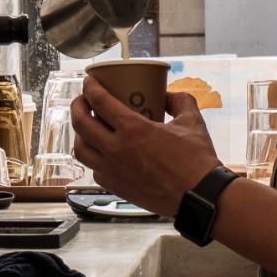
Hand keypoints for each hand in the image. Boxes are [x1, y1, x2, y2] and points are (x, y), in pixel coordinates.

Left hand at [70, 76, 221, 215]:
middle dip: (77, 107)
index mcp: (133, 129)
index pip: (99, 102)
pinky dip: (93, 158)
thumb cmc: (196, 161)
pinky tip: (102, 152)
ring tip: (87, 127)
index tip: (89, 81)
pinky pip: (94, 169)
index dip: (90, 87)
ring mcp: (113, 171)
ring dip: (79, 134)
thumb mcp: (192, 121)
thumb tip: (167, 95)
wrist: (198, 196)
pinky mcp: (116, 187)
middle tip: (83, 100)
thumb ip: (179, 101)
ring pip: (80, 150)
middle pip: (80, 124)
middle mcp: (117, 150)